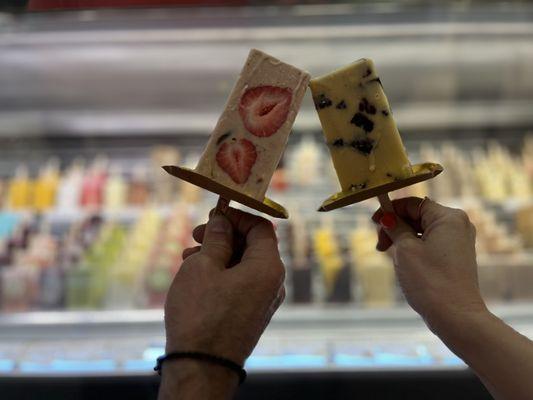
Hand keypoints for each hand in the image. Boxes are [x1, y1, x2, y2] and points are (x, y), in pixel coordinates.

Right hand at [164, 207, 284, 365]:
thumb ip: (216, 238)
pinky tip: (196, 276)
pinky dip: (221, 274)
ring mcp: (264, 300)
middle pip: (253, 245)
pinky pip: (241, 284)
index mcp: (268, 267)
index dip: (237, 216)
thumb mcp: (203, 266)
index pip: (261, 227)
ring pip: (244, 265)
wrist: (201, 367)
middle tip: (196, 235)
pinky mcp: (252, 314)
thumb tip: (222, 220)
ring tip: (188, 256)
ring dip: (218, 255)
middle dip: (224, 236)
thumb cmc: (201, 315)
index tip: (213, 215)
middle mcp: (273, 283)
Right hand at [372, 197, 487, 331]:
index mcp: (449, 217)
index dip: (390, 210)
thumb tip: (388, 218)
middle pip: (417, 216)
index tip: (374, 223)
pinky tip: (404, 263)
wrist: (455, 316)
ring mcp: (459, 241)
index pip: (413, 203)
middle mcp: (458, 224)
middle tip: (380, 246)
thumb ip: (395, 228)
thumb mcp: (405, 249)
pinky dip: (414, 249)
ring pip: (422, 230)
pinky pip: (430, 243)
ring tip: (391, 257)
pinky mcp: (456, 256)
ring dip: (402, 239)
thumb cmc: (430, 281)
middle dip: (396, 227)